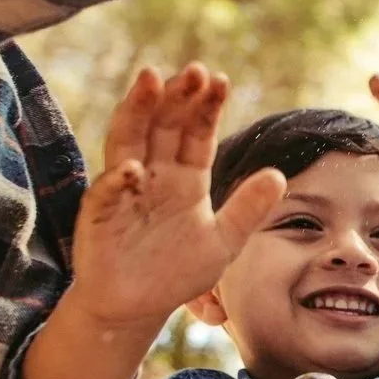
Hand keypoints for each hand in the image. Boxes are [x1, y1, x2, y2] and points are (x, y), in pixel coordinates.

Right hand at [69, 65, 285, 331]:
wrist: (138, 308)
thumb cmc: (176, 272)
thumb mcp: (223, 241)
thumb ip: (248, 209)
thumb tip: (279, 175)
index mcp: (184, 177)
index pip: (196, 132)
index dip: (206, 107)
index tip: (220, 80)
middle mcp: (153, 174)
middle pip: (163, 124)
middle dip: (176, 96)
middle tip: (193, 70)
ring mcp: (124, 190)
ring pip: (129, 140)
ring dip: (137, 110)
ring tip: (150, 80)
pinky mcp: (100, 215)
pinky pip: (108, 192)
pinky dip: (118, 179)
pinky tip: (133, 167)